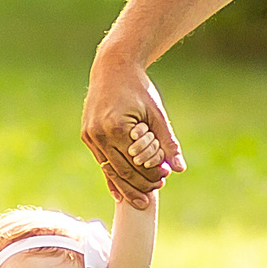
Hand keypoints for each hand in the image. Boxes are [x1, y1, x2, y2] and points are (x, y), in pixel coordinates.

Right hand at [82, 55, 183, 206]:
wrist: (113, 68)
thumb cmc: (138, 88)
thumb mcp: (156, 114)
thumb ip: (167, 142)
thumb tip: (179, 169)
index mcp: (118, 129)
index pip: (137, 164)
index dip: (151, 176)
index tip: (165, 181)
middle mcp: (100, 135)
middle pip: (122, 171)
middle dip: (139, 185)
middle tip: (154, 194)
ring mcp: (90, 136)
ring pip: (110, 170)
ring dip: (125, 186)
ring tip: (140, 199)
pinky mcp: (87, 135)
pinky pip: (101, 161)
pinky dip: (111, 177)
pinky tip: (120, 193)